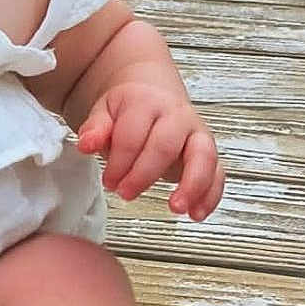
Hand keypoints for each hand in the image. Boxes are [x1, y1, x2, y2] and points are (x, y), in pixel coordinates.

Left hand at [76, 82, 224, 219]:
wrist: (152, 92)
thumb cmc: (128, 108)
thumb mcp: (104, 111)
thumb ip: (96, 128)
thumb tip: (86, 144)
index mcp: (147, 103)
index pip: (133, 135)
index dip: (120, 161)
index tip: (109, 181)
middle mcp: (177, 115)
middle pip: (166, 145)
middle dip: (145, 174)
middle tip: (125, 194)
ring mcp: (196, 133)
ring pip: (204, 156)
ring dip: (192, 185)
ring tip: (176, 208)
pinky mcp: (208, 151)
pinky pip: (218, 172)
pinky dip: (211, 194)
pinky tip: (197, 214)